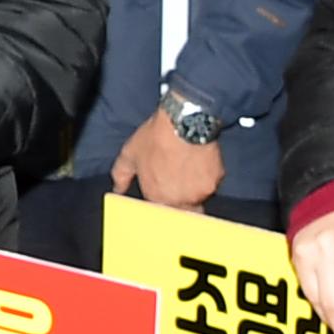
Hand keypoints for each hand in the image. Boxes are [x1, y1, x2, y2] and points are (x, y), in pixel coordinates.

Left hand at [109, 108, 224, 209]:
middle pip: (182, 212)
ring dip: (192, 190)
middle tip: (175, 181)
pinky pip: (211, 184)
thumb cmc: (155, 137)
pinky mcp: (216, 180)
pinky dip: (206, 177)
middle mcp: (180, 200)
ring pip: (198, 198)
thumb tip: (118, 189)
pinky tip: (198, 162)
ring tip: (186, 167)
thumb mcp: (129, 154)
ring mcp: (201, 192)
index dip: (160, 202)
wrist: (184, 121)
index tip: (161, 191)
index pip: (160, 213)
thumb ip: (121, 176)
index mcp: (157, 197)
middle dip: (179, 202)